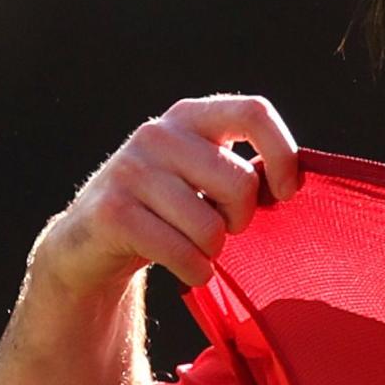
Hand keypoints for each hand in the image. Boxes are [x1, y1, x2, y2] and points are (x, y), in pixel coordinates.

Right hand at [34, 94, 301, 293]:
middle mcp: (159, 134)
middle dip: (241, 219)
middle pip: (240, 182)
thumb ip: (244, 170)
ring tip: (192, 244)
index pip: (253, 112)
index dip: (282, 153)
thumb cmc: (168, 210)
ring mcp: (131, 170)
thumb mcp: (204, 176)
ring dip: (212, 251)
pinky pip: (182, 254)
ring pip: (210, 227)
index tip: (287, 192)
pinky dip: (194, 271)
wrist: (92, 240)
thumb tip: (292, 182)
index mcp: (191, 116)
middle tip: (221, 227)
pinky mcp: (113, 212)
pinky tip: (184, 267)